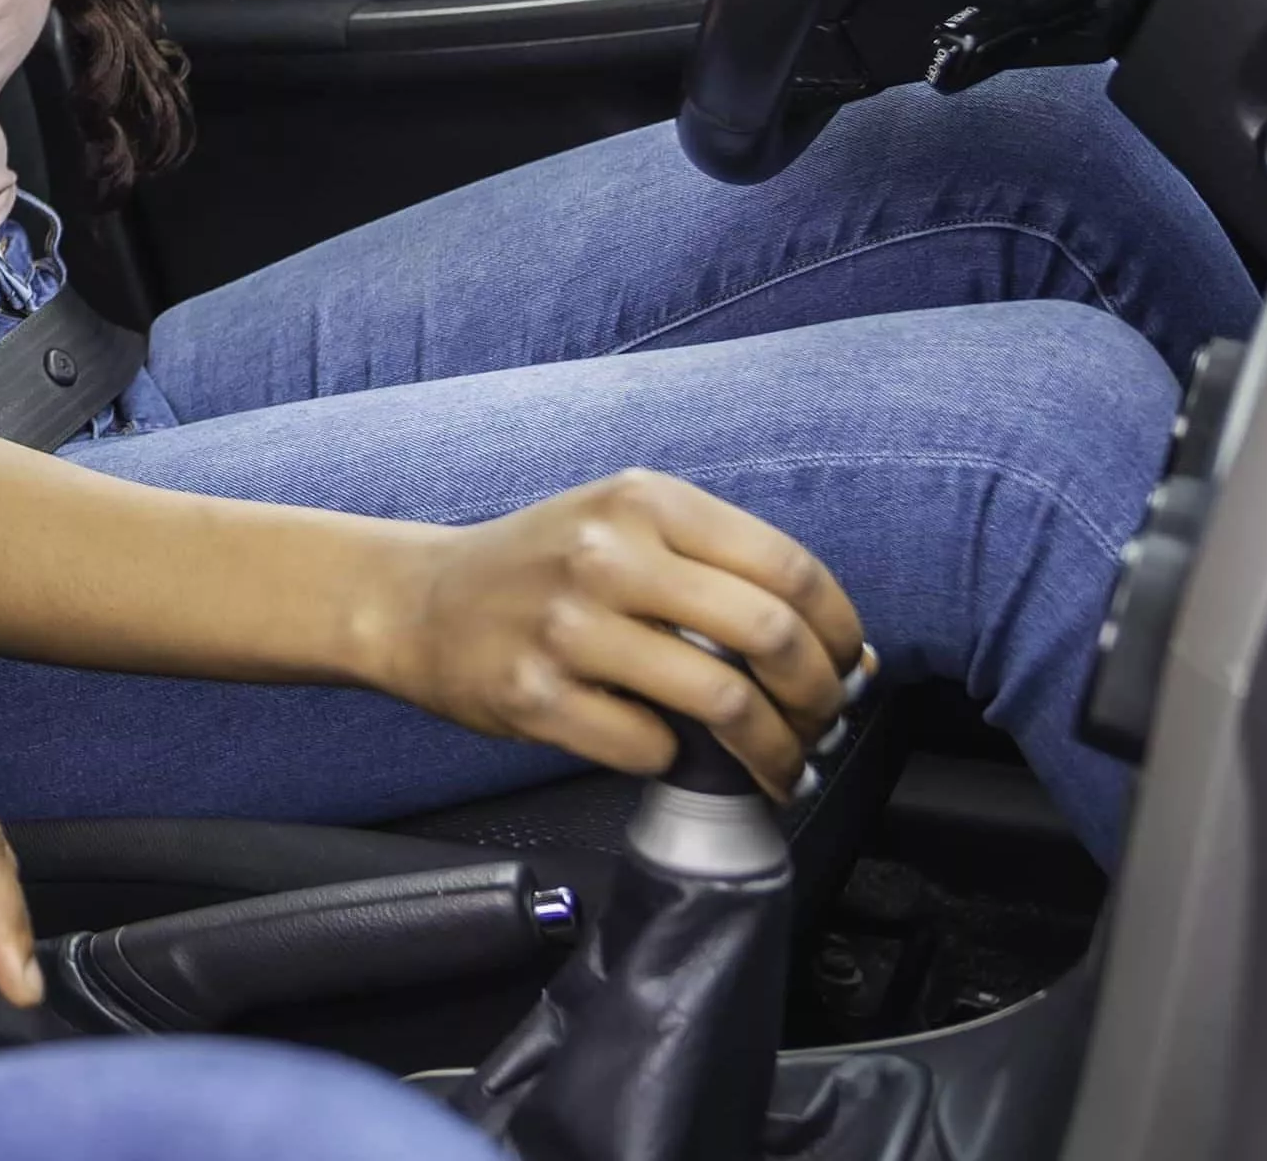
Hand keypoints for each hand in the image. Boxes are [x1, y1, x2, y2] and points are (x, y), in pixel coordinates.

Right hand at [365, 470, 868, 796]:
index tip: (848, 668)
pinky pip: (649, 748)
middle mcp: (607, 553)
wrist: (418, 601)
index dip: (840, 632)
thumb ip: (721, 570)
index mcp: (644, 500)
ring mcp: (566, 627)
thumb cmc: (543, 570)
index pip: (789, 569)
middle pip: (768, 635)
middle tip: (824, 728)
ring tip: (780, 767)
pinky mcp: (534, 697)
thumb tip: (845, 656)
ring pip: (722, 702)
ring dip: (771, 751)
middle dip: (820, 699)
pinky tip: (676, 756)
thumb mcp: (624, 527)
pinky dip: (678, 761)